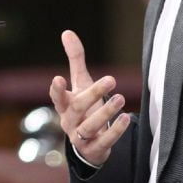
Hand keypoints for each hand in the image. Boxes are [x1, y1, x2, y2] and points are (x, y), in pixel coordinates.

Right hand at [48, 30, 130, 165]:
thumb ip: (75, 60)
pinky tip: (126, 118)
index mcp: (64, 105)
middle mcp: (69, 122)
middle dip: (93, 94)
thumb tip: (66, 32)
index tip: (58, 78)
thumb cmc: (84, 108)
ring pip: (89, 127)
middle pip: (76, 108)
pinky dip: (115, 131)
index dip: (57, 89)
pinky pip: (104, 142)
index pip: (57, 97)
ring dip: (106, 113)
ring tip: (120, 98)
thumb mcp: (80, 84)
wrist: (88, 144)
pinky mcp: (94, 150)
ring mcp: (80, 138)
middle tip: (111, 79)